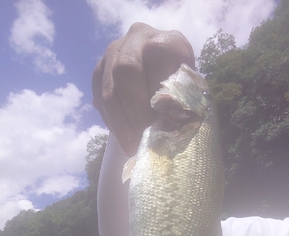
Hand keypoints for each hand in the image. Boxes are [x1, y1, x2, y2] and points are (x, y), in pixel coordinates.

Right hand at [92, 22, 194, 156]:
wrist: (165, 73)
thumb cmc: (183, 87)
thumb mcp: (190, 90)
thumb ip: (181, 102)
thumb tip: (167, 127)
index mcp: (166, 40)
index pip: (156, 56)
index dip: (157, 91)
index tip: (162, 122)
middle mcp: (137, 37)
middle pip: (125, 70)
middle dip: (135, 111)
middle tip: (144, 137)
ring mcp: (113, 52)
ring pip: (109, 90)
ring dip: (121, 123)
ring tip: (132, 145)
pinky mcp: (99, 69)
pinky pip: (98, 98)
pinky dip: (111, 121)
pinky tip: (123, 135)